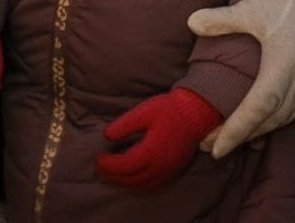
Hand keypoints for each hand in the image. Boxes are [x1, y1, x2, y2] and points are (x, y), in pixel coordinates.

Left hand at [95, 88, 220, 189]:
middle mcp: (160, 166)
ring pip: (142, 184)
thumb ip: (124, 125)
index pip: (124, 166)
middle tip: (100, 168)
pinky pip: (154, 184)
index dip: (108, 165)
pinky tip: (133, 177)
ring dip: (125, 182)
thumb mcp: (143, 112)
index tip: (97, 158)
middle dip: (113, 175)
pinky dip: (140, 184)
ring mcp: (169, 170)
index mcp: (151, 151)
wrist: (197, 112)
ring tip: (112, 174)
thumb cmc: (169, 109)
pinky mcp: (174, 170)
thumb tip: (107, 136)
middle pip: (131, 179)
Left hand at [188, 0, 294, 157]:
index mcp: (281, 76)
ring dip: (261, 129)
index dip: (232, 134)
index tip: (213, 149)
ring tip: (237, 134)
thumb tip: (191, 22)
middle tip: (211, 143)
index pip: (252, 115)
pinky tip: (273, 117)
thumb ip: (225, 19)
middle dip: (238, 136)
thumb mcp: (262, 8)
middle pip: (266, 123)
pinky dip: (283, 118)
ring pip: (285, 120)